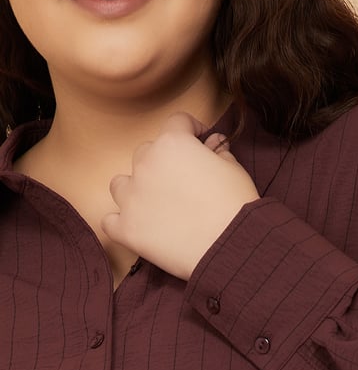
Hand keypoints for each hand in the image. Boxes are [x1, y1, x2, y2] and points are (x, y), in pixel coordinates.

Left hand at [101, 112, 259, 280]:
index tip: (201, 143)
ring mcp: (132, 197)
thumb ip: (219, 152)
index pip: (177, 122)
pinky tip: (138, 228)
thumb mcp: (235, 170)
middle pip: (146, 152)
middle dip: (162, 163)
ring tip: (155, 206)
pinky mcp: (127, 228)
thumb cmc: (235, 207)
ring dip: (135, 189)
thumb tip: (214, 144)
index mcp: (173, 143)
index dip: (192, 131)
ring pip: (120, 184)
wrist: (229, 247)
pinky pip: (109, 221)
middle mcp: (146, 164)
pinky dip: (121, 223)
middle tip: (182, 182)